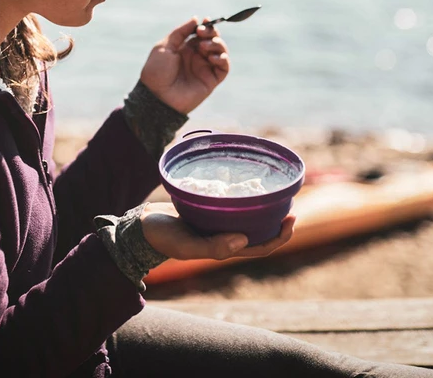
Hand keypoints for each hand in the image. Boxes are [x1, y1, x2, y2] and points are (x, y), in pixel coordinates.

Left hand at [140, 17, 229, 114]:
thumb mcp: (164, 46)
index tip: (205, 21)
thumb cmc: (156, 71)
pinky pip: (224, 68)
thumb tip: (195, 19)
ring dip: (217, 44)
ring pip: (221, 52)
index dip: (206, 26)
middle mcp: (197, 57)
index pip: (202, 34)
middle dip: (212, 33)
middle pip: (214, 40)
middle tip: (203, 33)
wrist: (157, 96)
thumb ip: (180, 32)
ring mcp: (205, 68)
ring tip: (205, 47)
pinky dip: (223, 59)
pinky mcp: (211, 80)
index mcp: (186, 48)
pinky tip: (212, 58)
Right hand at [140, 202, 296, 260]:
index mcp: (223, 248)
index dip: (279, 237)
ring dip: (262, 208)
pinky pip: (230, 204)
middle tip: (291, 201)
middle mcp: (223, 236)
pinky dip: (241, 197)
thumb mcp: (186, 245)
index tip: (292, 219)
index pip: (260, 248)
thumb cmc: (162, 237)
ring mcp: (215, 223)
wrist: (140, 225)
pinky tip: (245, 183)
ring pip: (245, 218)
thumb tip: (244, 240)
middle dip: (277, 220)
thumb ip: (213, 247)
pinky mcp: (205, 210)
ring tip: (274, 191)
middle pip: (258, 232)